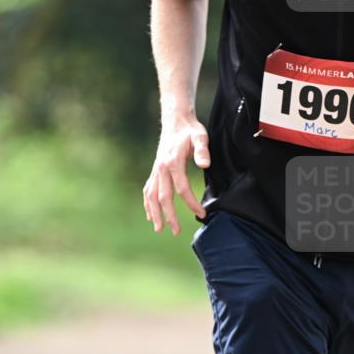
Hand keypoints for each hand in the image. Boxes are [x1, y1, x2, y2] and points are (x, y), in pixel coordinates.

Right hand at [143, 117, 209, 234]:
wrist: (175, 121)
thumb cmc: (190, 130)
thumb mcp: (200, 136)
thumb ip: (202, 150)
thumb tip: (205, 164)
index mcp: (173, 162)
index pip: (182, 189)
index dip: (191, 203)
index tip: (202, 214)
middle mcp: (161, 168)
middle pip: (163, 197)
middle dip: (169, 216)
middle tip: (177, 231)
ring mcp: (156, 170)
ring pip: (151, 196)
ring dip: (154, 213)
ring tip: (159, 229)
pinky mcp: (154, 171)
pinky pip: (148, 190)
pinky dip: (148, 204)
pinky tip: (150, 215)